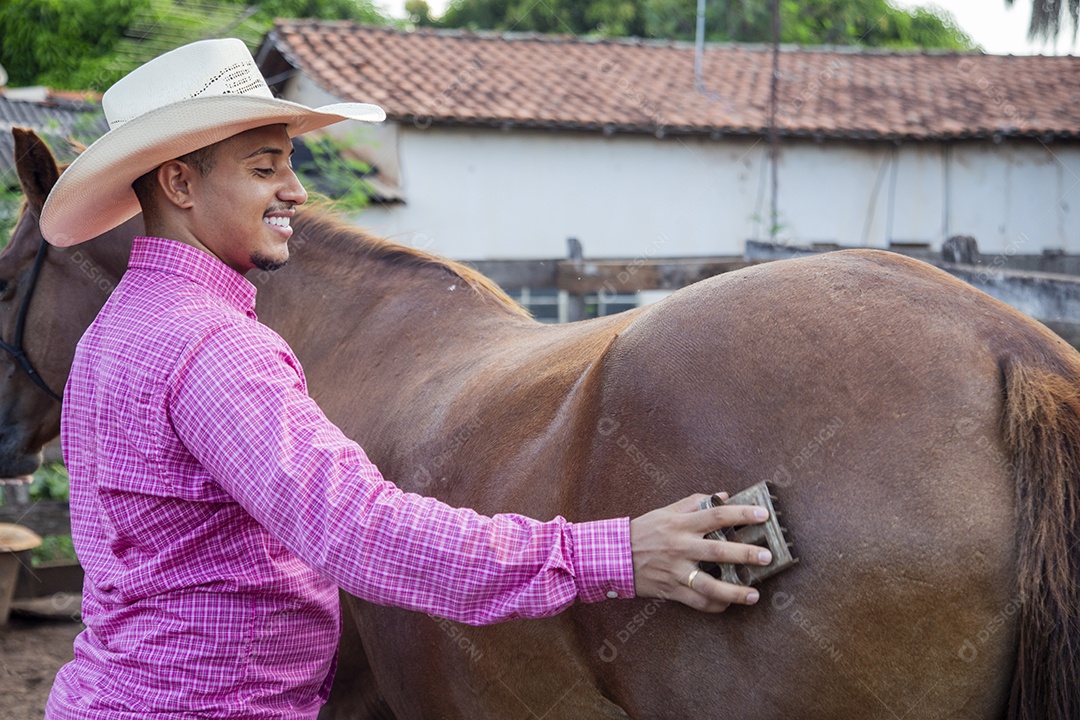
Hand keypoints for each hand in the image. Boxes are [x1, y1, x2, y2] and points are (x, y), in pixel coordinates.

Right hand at [630, 493, 771, 611]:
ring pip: (709, 584)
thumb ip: (694, 503)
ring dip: (734, 591)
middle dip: (744, 554)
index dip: (740, 514)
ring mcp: (676, 571)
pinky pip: (697, 602)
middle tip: (766, 556)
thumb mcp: (665, 511)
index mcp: (680, 524)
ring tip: (754, 594)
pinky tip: (729, 604)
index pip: (716, 515)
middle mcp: (680, 547)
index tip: (762, 515)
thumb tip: (722, 496)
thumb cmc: (643, 531)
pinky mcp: (671, 590)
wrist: (613, 556)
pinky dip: (714, 605)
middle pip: (717, 551)